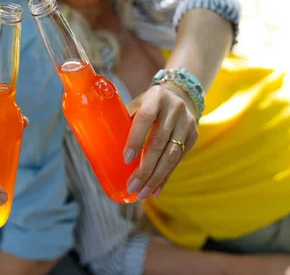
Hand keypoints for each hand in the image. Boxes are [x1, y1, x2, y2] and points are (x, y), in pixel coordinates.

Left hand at [124, 83, 198, 199]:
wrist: (179, 95)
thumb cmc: (147, 103)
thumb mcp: (136, 104)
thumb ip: (122, 120)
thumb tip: (95, 144)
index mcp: (155, 97)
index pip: (146, 118)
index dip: (136, 139)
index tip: (126, 159)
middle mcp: (174, 108)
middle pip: (159, 142)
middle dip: (145, 168)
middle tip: (132, 186)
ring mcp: (187, 122)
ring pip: (172, 155)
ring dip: (156, 177)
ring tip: (142, 194)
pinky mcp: (194, 135)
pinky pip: (179, 160)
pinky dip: (166, 177)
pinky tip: (155, 190)